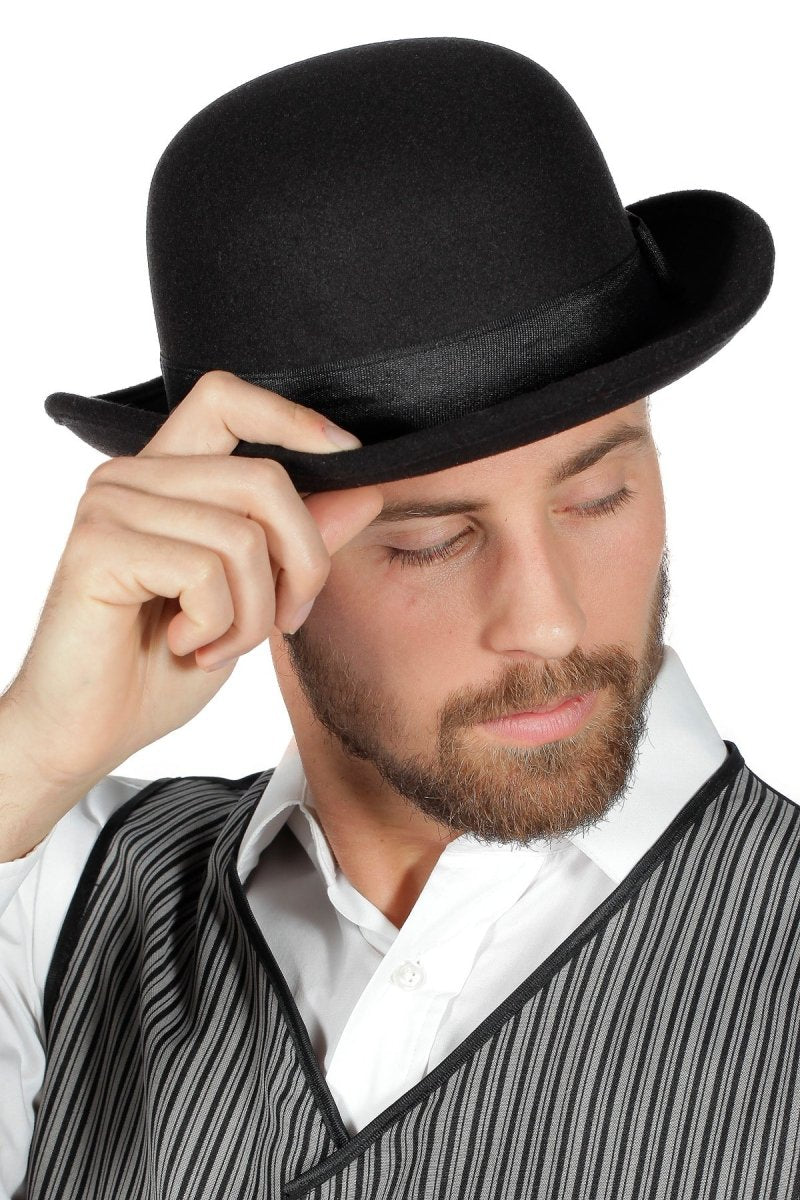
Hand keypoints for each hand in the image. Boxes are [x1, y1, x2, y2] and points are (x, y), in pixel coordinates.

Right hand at [4, 370, 382, 795]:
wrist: (85, 733)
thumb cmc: (160, 666)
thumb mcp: (249, 600)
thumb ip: (295, 544)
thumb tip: (364, 490)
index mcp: (166, 475)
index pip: (227, 397)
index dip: (292, 417)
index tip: (348, 452)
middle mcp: (132, 475)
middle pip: (264, 480)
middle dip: (302, 564)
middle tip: (283, 622)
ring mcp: (110, 505)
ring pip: (243, 537)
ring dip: (253, 614)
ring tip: (217, 645)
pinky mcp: (98, 546)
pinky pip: (205, 572)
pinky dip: (215, 626)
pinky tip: (183, 645)